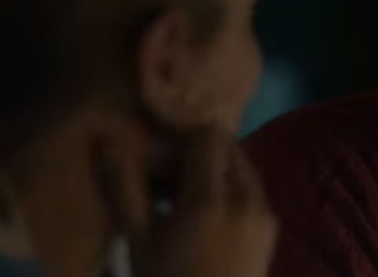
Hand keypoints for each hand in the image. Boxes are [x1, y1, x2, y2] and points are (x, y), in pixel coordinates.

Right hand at [95, 129, 276, 276]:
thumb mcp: (138, 240)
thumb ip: (124, 186)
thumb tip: (105, 139)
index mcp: (212, 201)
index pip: (208, 136)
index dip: (179, 140)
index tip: (155, 161)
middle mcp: (248, 199)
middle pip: (228, 148)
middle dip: (196, 154)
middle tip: (164, 180)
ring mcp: (265, 214)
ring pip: (241, 167)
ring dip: (213, 171)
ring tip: (180, 202)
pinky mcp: (272, 229)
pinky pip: (251, 190)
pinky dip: (229, 189)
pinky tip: (203, 218)